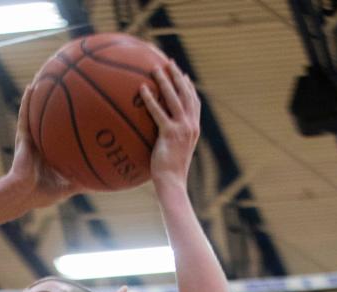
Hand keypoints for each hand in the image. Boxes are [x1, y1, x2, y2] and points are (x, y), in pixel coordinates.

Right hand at [7, 84, 78, 208]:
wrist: (23, 195)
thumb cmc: (42, 194)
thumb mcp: (69, 187)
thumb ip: (83, 180)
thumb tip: (105, 179)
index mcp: (51, 152)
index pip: (61, 132)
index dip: (69, 119)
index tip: (82, 105)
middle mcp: (41, 142)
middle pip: (50, 116)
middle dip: (57, 100)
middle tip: (68, 82)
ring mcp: (30, 138)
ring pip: (35, 111)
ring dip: (40, 94)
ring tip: (46, 74)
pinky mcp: (22, 138)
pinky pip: (24, 116)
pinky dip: (26, 102)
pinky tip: (31, 86)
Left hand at [140, 59, 199, 188]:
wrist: (173, 184)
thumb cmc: (170, 175)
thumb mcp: (174, 155)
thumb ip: (170, 142)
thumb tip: (158, 138)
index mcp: (194, 129)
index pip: (194, 103)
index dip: (189, 87)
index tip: (183, 75)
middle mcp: (191, 125)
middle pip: (186, 94)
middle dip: (178, 76)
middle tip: (169, 63)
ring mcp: (182, 129)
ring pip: (175, 98)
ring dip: (165, 80)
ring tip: (155, 68)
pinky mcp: (170, 134)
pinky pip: (159, 112)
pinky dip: (150, 99)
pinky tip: (141, 89)